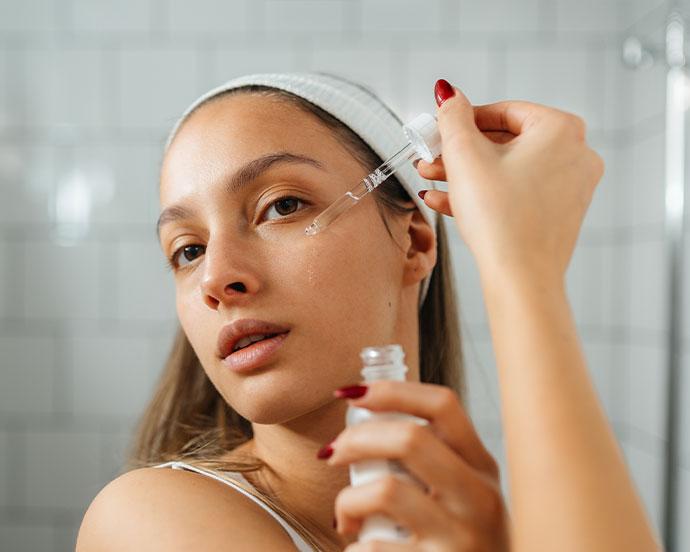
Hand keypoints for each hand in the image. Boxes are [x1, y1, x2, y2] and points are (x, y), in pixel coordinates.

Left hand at [323, 380, 509, 550]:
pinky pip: (372, 548)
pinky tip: (359, 550)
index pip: (442, 405)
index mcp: (481, 466)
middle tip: (333, 453)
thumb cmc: (459, 542)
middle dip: (356, 438)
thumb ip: (432, 460)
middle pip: (409, 438)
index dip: (391, 390)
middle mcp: (479, 496)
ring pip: (386, 491)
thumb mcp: (465, 494)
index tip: (353, 394)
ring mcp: (461, 536)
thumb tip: (365, 421)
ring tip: (345, 518)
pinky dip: (353, 548)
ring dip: (348, 501)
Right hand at [417, 81, 604, 281]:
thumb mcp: (465, 156)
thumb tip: (447, 92)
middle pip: (504, 141)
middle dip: (459, 152)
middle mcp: (575, 155)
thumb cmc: (500, 219)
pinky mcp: (557, 214)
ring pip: (508, 169)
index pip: (503, 111)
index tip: (438, 129)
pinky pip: (516, 192)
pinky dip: (484, 193)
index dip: (463, 119)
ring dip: (465, 174)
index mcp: (561, 130)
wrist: (520, 279)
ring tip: (431, 180)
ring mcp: (569, 187)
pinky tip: (446, 201)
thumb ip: (453, 117)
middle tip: (430, 157)